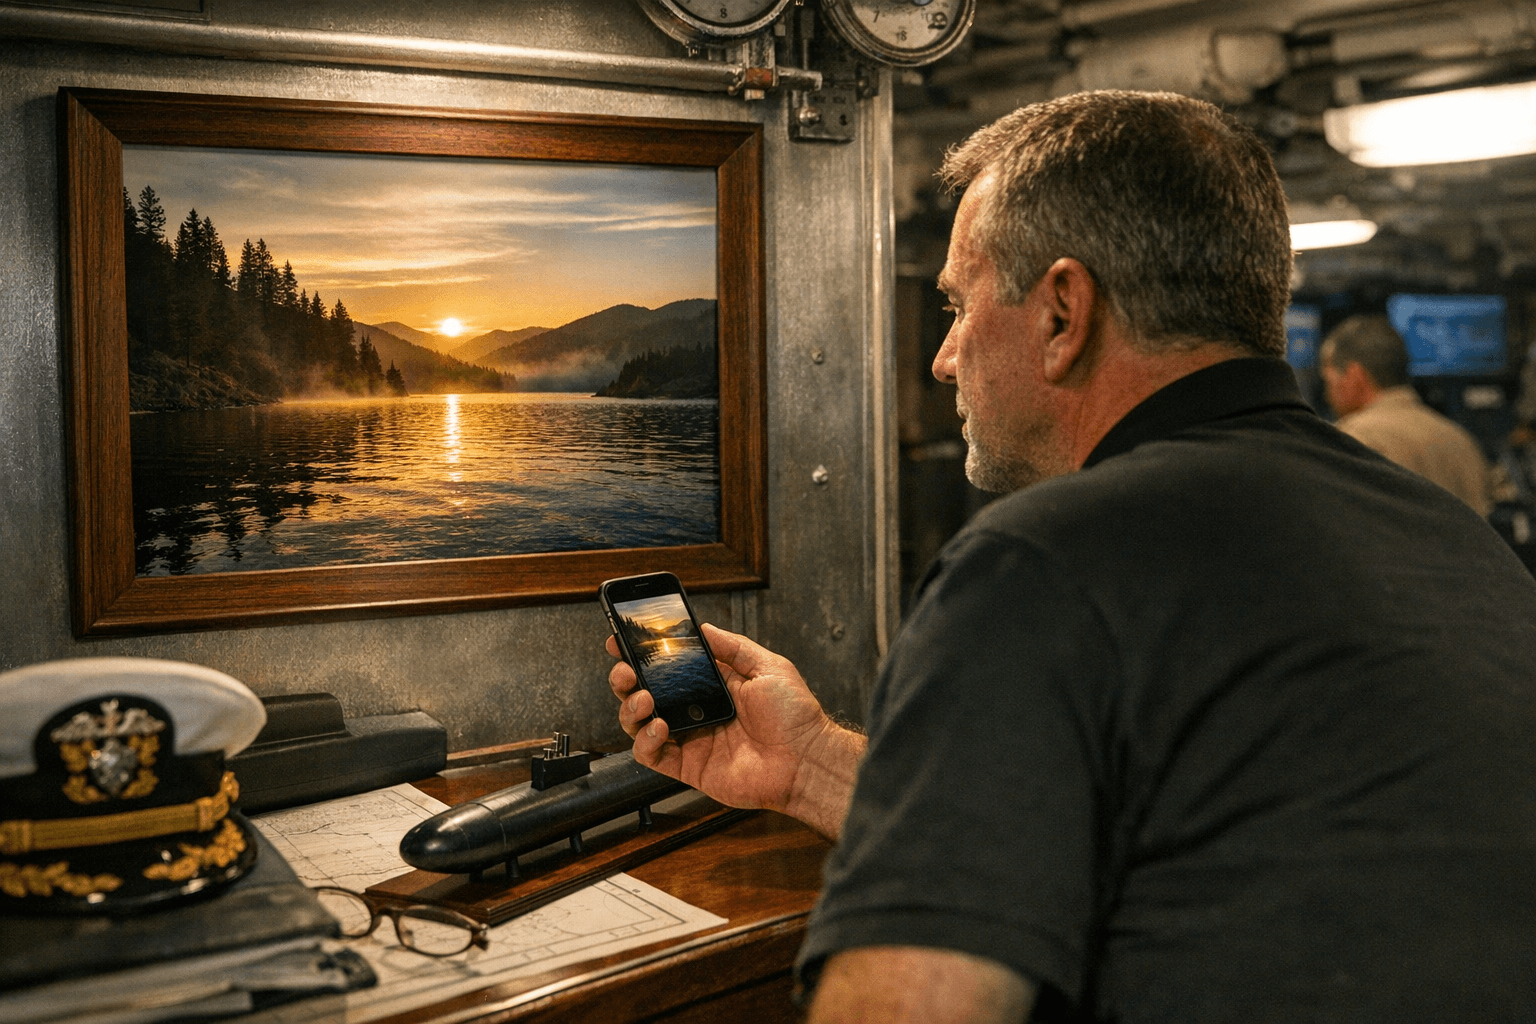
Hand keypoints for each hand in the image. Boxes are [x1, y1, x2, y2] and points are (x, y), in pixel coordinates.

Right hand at [607, 623, 863, 837]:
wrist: (806, 760)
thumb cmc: (795, 716)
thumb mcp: (767, 667)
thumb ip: (732, 647)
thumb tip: (703, 627)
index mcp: (713, 686)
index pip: (668, 668)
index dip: (641, 655)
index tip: (621, 642)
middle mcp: (696, 711)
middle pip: (645, 693)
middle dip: (626, 679)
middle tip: (626, 670)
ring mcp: (690, 739)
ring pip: (639, 724)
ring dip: (631, 708)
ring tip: (645, 699)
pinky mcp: (688, 767)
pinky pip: (651, 755)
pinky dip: (645, 740)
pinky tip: (660, 726)